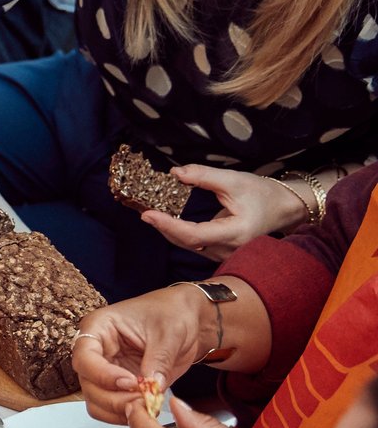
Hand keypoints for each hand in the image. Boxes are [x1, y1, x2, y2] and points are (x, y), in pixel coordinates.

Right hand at [72, 287, 211, 422]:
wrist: (188, 320)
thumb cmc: (173, 313)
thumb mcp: (169, 332)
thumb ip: (159, 360)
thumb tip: (151, 386)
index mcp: (100, 327)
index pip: (84, 357)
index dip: (102, 374)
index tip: (130, 382)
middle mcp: (97, 351)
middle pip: (87, 384)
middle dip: (114, 398)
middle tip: (143, 400)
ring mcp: (106, 371)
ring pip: (95, 401)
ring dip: (118, 410)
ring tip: (147, 405)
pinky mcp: (119, 387)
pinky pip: (111, 408)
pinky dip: (125, 414)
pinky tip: (147, 408)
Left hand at [142, 166, 300, 259]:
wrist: (285, 209)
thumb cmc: (264, 194)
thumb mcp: (235, 181)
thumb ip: (204, 176)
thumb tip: (175, 173)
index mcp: (235, 234)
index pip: (194, 235)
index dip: (169, 226)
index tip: (148, 214)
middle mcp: (229, 250)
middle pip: (188, 243)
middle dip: (164, 228)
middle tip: (143, 212)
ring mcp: (226, 254)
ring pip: (190, 246)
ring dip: (169, 231)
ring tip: (150, 215)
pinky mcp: (222, 252)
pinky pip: (195, 245)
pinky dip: (179, 233)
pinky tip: (167, 221)